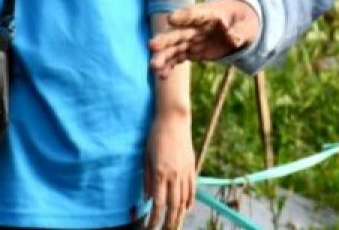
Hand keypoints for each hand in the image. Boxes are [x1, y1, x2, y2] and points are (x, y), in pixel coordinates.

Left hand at [143, 111, 194, 229]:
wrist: (174, 119)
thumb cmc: (155, 136)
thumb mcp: (146, 157)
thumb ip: (147, 179)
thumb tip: (146, 198)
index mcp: (160, 173)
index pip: (159, 204)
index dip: (154, 219)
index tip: (149, 227)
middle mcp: (174, 175)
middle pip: (174, 206)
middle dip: (169, 222)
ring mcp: (185, 171)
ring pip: (185, 199)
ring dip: (180, 215)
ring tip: (175, 225)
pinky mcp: (191, 165)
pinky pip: (192, 187)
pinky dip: (190, 200)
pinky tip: (186, 208)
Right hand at [148, 0, 260, 76]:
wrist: (239, 24)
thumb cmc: (244, 20)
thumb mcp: (248, 25)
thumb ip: (241, 32)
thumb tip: (234, 39)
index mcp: (211, 14)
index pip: (196, 14)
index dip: (184, 16)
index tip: (171, 19)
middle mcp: (196, 26)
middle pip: (179, 32)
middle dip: (166, 39)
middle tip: (152, 46)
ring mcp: (192, 38)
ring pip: (175, 47)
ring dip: (163, 56)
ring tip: (153, 67)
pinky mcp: (191, 50)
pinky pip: (178, 57)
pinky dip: (170, 65)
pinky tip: (162, 75)